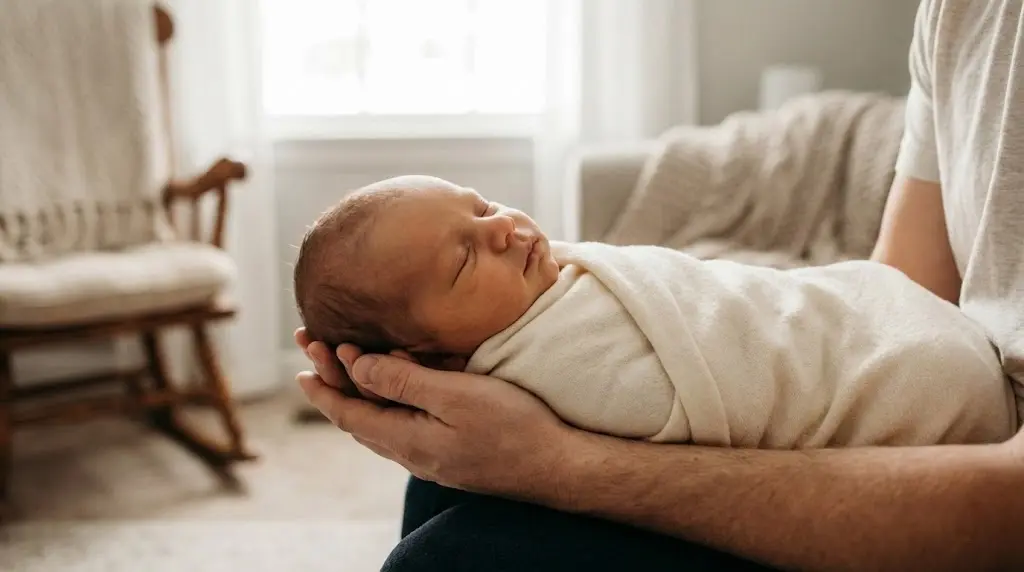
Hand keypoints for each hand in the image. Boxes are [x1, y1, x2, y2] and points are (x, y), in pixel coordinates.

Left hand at [293, 327, 577, 498]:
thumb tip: (354, 367)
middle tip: (314, 346)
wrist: (557, 466)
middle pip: (359, 416)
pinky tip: (392, 386)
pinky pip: (404, 423)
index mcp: (405, 439)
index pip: (348, 412)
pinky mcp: (451, 450)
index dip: (323, 385)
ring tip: (344, 362)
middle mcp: (412, 452)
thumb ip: (401, 382)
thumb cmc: (513, 427)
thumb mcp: (454, 396)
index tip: (305, 357)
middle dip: (334, 380)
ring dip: (358, 390)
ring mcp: (432, 455)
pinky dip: (386, 399)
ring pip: (380, 420)